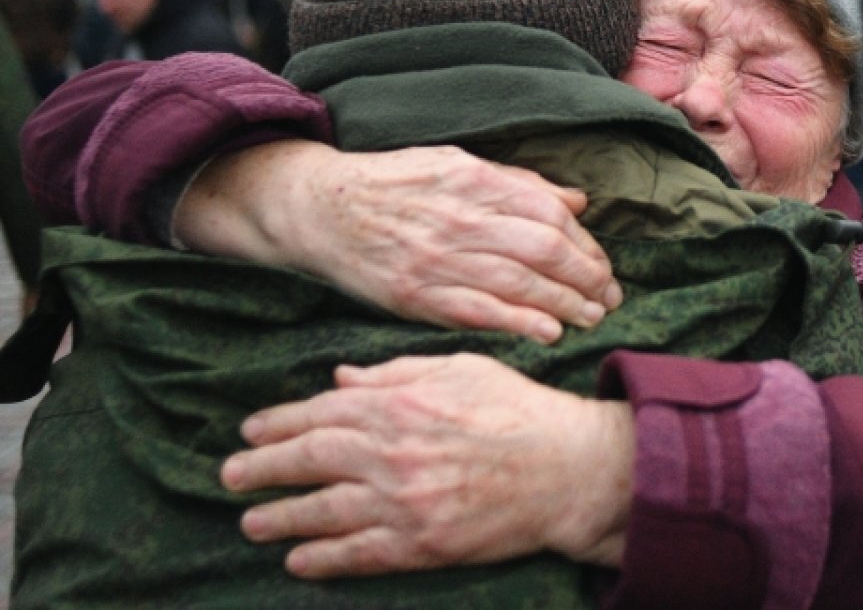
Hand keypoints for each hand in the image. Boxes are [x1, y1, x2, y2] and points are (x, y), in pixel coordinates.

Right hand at [175, 141, 621, 342]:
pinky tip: (548, 333)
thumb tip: (577, 199)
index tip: (601, 265)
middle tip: (609, 297)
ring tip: (592, 317)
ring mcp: (438, 258)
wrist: (321, 210)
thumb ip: (518, 183)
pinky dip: (518, 322)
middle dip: (586, 277)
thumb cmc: (394, 184)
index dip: (584, 243)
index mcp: (473, 180)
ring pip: (518, 283)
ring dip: (564, 304)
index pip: (550, 213)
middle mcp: (460, 217)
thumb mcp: (455, 164)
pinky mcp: (416, 294)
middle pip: (543, 249)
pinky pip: (478, 312)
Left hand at [220, 354, 633, 577]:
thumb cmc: (516, 409)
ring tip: (251, 522)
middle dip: (262, 470)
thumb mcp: (459, 369)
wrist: (566, 467)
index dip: (279, 423)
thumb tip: (341, 379)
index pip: (321, 413)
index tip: (251, 431)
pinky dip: (324, 560)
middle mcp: (391, 453)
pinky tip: (298, 561)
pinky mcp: (422, 543)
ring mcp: (403, 502)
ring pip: (324, 512)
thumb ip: (394, 373)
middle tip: (229, 477)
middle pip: (309, 462)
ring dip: (281, 518)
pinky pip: (359, 555)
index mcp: (398, 404)